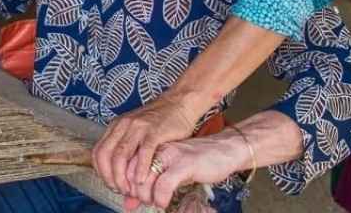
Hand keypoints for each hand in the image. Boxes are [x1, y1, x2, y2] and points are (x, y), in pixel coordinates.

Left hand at [92, 96, 197, 207]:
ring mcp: (138, 127)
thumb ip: (131, 160)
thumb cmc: (160, 124)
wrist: (179, 103)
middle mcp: (124, 125)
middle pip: (106, 155)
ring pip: (121, 155)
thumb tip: (125, 192)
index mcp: (116, 126)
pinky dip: (140, 168)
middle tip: (119, 190)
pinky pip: (143, 152)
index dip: (101, 172)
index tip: (111, 184)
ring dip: (122, 176)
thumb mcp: (139, 137)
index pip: (98, 152)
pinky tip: (142, 180)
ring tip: (129, 189)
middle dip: (110, 177)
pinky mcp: (155, 131)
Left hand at [121, 130, 249, 210]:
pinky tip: (163, 202)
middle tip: (145, 201)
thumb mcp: (168, 173)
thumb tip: (128, 205)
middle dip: (135, 193)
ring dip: (146, 197)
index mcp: (151, 147)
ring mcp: (171, 155)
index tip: (132, 196)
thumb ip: (148, 186)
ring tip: (154, 202)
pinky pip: (163, 184)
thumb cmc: (196, 162)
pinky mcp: (185, 163)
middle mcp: (157, 148)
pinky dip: (159, 198)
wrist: (225, 149)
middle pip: (131, 175)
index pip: (125, 167)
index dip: (125, 186)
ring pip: (144, 180)